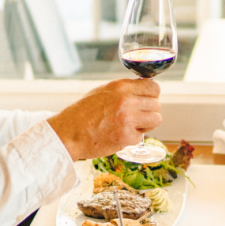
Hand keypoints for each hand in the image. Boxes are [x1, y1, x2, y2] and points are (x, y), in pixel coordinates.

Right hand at [47, 78, 161, 161]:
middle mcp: (126, 101)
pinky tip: (119, 135)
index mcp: (121, 87)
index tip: (146, 101)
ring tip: (131, 126)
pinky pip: (142, 136)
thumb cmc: (82, 113)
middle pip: (156, 104)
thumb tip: (143, 90)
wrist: (68, 133)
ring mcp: (128, 119)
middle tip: (137, 117)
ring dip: (146, 125)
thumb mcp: (102, 92)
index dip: (152, 95)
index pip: (154, 87)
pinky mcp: (126, 137)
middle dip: (149, 112)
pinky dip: (133, 138)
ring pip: (155, 120)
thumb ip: (124, 90)